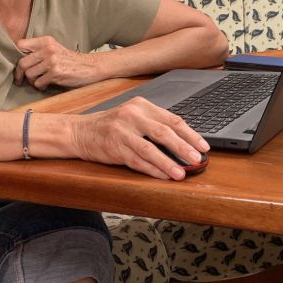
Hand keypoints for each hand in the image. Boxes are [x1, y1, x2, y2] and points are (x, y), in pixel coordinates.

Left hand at [14, 36, 100, 88]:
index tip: (18, 64)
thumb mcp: (55, 49)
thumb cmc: (70, 60)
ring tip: (38, 81)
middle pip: (22, 62)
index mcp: (46, 41)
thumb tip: (18, 60)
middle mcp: (48, 49)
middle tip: (20, 80)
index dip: (16, 55)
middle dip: (19, 74)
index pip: (21, 44)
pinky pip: (38, 83)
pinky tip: (46, 85)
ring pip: (29, 74)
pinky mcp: (55, 73)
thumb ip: (39, 51)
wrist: (90, 67)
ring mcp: (52, 61)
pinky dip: (40, 86)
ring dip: (32, 81)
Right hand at [70, 97, 208, 179]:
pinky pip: (137, 161)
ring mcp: (122, 132)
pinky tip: (163, 176)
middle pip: (164, 133)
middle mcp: (132, 116)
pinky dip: (152, 170)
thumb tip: (183, 141)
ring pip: (150, 149)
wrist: (79, 132)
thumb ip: (154, 124)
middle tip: (197, 159)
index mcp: (141, 106)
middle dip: (183, 148)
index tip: (203, 146)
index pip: (171, 119)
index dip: (190, 134)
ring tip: (182, 173)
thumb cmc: (110, 126)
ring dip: (168, 163)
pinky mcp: (115, 148)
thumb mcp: (132, 116)